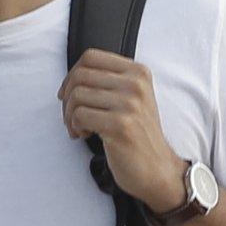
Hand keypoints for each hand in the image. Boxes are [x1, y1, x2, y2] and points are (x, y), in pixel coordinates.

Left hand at [61, 50, 184, 212]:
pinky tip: (84, 135)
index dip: (72, 75)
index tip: (68, 94)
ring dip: (69, 116)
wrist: (158, 169)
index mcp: (138, 72)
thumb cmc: (138, 135)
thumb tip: (71, 78)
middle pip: (80, 76)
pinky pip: (80, 115)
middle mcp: (136, 84)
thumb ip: (109, 82)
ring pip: (77, 95)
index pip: (91, 57)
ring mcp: (129, 103)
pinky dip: (75, 127)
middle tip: (71, 117)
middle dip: (67, 98)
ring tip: (79, 128)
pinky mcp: (120, 124)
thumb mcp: (132, 99)